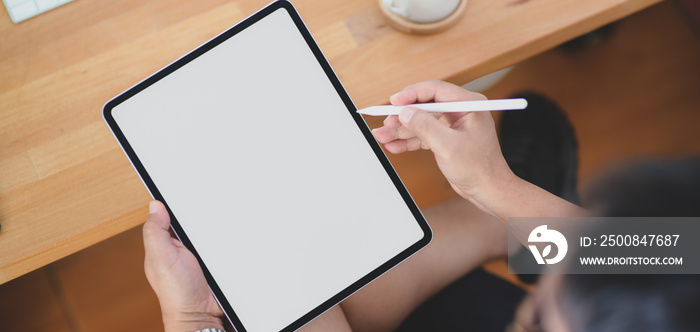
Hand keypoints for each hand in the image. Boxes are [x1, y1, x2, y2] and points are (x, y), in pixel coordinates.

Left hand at [143, 201, 225, 331]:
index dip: (175, 201)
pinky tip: (230, 232)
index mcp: (164, 242)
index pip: (169, 214)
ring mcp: (199, 252)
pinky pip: (222, 241)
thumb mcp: (161, 257)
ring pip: (209, 229)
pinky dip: (227, 237)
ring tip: (223, 216)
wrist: (201, 313)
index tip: (185, 186)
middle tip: (210, 199)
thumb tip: (155, 205)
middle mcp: (181, 246)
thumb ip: (155, 232)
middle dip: (201, 211)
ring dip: (217, 225)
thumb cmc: (177, 292)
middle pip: (192, 219)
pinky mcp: (215, 259)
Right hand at [372, 80, 515, 211]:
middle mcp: (461, 111)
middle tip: (385, 122)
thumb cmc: (478, 168)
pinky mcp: (446, 137)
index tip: (394, 101)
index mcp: (469, 104)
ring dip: (401, 130)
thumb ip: (425, 126)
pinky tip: (393, 145)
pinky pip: (423, 134)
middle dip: (403, 115)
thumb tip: (406, 112)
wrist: (487, 189)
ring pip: (421, 121)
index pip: (435, 90)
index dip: (412, 94)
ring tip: (382, 136)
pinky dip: (408, 140)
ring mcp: (453, 124)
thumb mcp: (447, 146)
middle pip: (424, 106)